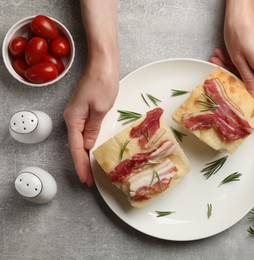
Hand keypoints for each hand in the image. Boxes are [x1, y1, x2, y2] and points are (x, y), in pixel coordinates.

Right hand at [65, 0, 118, 185]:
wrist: (103, 62)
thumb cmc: (103, 82)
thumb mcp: (100, 108)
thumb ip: (93, 129)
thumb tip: (87, 145)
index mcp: (74, 119)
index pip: (76, 148)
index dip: (81, 165)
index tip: (86, 180)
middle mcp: (72, 118)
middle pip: (76, 146)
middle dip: (83, 164)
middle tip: (90, 180)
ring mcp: (78, 114)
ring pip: (80, 140)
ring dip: (86, 155)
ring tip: (93, 171)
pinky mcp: (84, 111)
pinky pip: (85, 132)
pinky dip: (89, 143)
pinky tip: (94, 150)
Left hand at [210, 0, 253, 106]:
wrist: (241, 10)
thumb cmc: (238, 31)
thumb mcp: (238, 60)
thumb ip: (247, 80)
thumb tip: (252, 96)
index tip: (245, 104)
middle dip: (236, 79)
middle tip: (220, 71)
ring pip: (249, 72)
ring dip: (232, 67)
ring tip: (217, 58)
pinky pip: (250, 63)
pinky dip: (236, 61)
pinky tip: (222, 54)